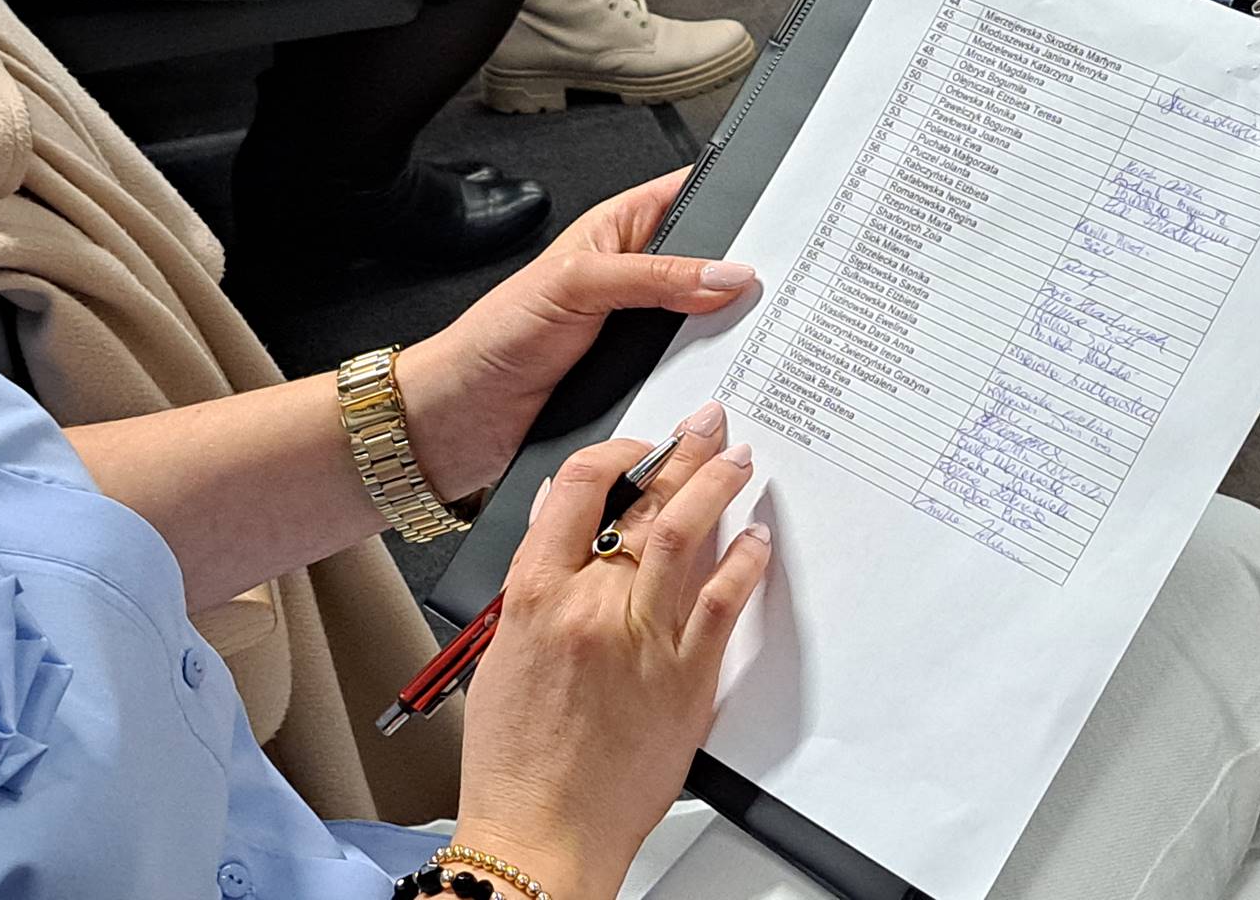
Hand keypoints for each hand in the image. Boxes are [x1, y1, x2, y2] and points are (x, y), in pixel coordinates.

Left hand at [397, 169, 755, 500]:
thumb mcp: (576, 284)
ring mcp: (645, 333)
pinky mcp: (647, 381)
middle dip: (745, 279)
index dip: (738, 203)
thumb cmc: (497, 338)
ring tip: (762, 337)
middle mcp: (639, 281)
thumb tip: (724, 274)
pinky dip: (712, 382)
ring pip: (712, 327)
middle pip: (715, 270)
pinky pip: (695, 376)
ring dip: (732, 338)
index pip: (694, 198)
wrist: (464, 419)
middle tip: (783, 287)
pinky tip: (730, 384)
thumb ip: (653, 275)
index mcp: (620, 231)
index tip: (782, 217)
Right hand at [451, 401, 769, 899]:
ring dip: (718, 487)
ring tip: (737, 461)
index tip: (637, 447)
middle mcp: (591, 608)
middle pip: (643, 504)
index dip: (616, 453)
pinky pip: (724, 602)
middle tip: (707, 426)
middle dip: (680, 453)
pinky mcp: (687, 678)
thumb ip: (538, 586)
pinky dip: (745, 562)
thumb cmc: (515, 758)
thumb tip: (564, 525)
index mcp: (536, 596)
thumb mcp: (502, 652)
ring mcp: (644, 640)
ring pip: (688, 537)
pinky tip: (756, 539)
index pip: (578, 489)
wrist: (542, 832)